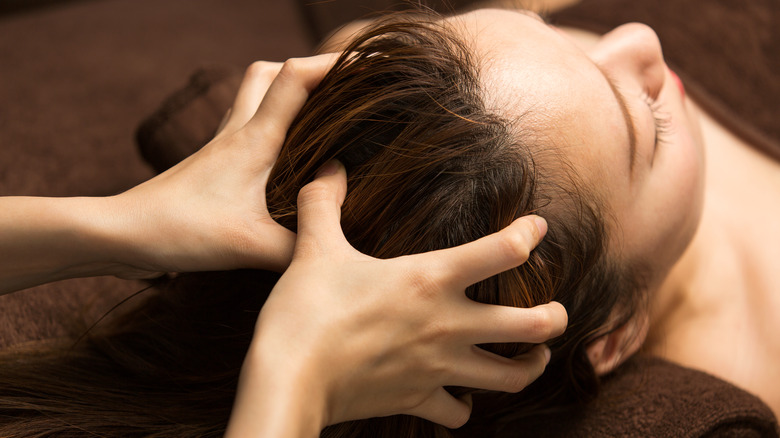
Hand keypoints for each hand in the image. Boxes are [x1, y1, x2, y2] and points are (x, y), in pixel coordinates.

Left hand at [107, 54, 336, 276]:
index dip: (333, 63)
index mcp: (254, 139)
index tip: (367, 65)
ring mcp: (220, 146)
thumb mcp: (252, 246)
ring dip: (284, 96)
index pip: (295, 78)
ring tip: (316, 121)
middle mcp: (236, 132)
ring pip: (253, 97)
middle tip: (337, 92)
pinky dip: (268, 128)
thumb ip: (301, 246)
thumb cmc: (182, 230)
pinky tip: (282, 162)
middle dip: (306, 71)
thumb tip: (334, 248)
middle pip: (269, 73)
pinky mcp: (210, 165)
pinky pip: (243, 129)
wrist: (123, 234)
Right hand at [226, 161, 567, 436]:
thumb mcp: (314, 248)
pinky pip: (457, 415)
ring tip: (534, 356)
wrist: (288, 380)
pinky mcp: (418, 400)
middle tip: (556, 311)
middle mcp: (448, 324)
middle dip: (555, 317)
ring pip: (512, 378)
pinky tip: (460, 398)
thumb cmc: (305, 311)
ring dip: (530, 367)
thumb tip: (329, 167)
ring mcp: (438, 367)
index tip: (537, 227)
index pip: (504, 250)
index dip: (529, 234)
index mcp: (431, 278)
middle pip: (534, 325)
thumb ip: (323, 202)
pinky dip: (462, 408)